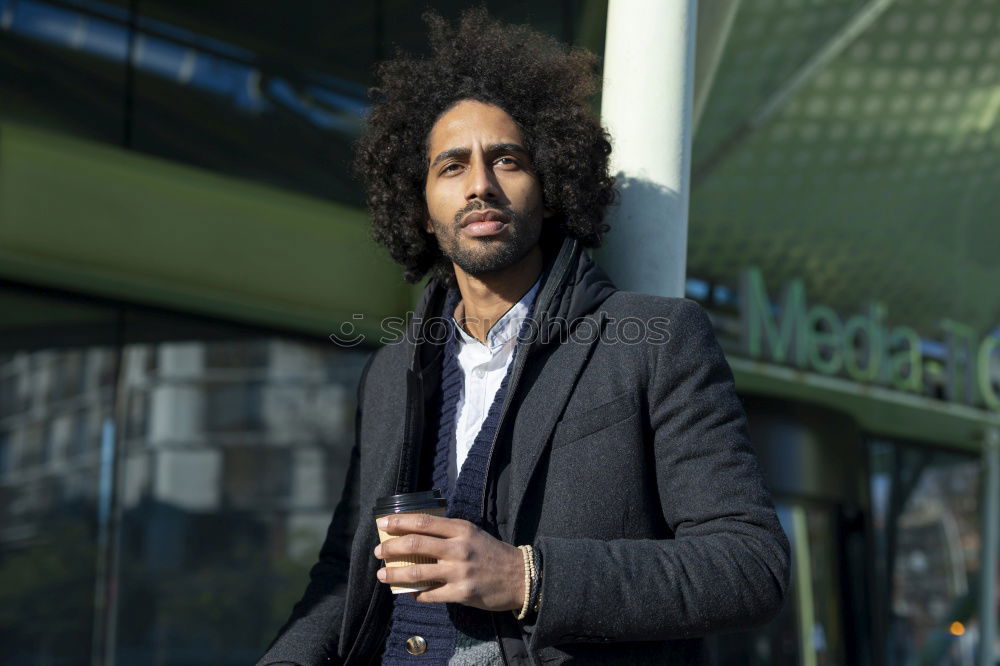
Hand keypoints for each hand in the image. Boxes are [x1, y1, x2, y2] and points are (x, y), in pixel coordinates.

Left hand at [373, 513, 524, 611]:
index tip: (382, 524)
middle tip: (379, 551)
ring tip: (382, 575)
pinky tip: (408, 593)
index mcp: (461, 529)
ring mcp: (460, 572)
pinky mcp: (461, 594)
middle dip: (391, 548)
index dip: (399, 522)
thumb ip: (447, 532)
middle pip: (415, 545)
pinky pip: (430, 595)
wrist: (519, 576)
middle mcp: (459, 549)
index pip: (423, 522)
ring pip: (417, 573)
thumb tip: (414, 534)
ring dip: (395, 574)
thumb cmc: (491, 552)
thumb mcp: (472, 533)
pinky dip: (415, 594)